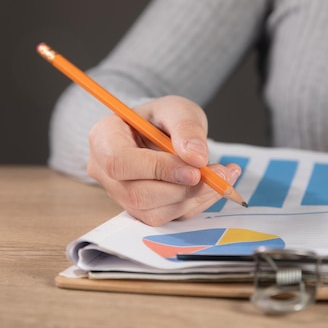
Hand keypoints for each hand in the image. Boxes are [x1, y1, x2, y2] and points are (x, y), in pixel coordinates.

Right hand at [87, 95, 241, 225]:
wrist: (162, 133)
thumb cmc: (161, 118)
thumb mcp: (177, 109)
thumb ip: (186, 126)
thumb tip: (196, 156)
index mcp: (104, 139)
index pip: (120, 163)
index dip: (158, 169)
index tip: (194, 168)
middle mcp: (106, 173)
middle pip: (138, 194)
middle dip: (183, 189)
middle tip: (218, 174)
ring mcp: (122, 196)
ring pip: (155, 212)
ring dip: (194, 198)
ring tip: (223, 176)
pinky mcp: (143, 211)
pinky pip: (170, 218)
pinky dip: (197, 203)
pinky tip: (215, 185)